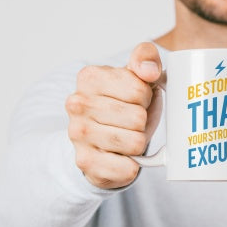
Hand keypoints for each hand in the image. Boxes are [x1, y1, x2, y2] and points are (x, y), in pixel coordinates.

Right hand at [65, 42, 163, 188]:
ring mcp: (77, 134)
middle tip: (131, 122)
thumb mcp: (137, 75)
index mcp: (89, 77)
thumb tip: (149, 72)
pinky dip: (132, 166)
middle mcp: (77, 104)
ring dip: (138, 143)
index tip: (135, 100)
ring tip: (126, 137)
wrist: (101, 141)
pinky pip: (128, 168)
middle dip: (142, 122)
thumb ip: (146, 58)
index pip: (140, 90)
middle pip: (138, 118)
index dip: (146, 98)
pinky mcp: (85, 162)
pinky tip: (121, 157)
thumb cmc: (124, 105)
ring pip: (135, 142)